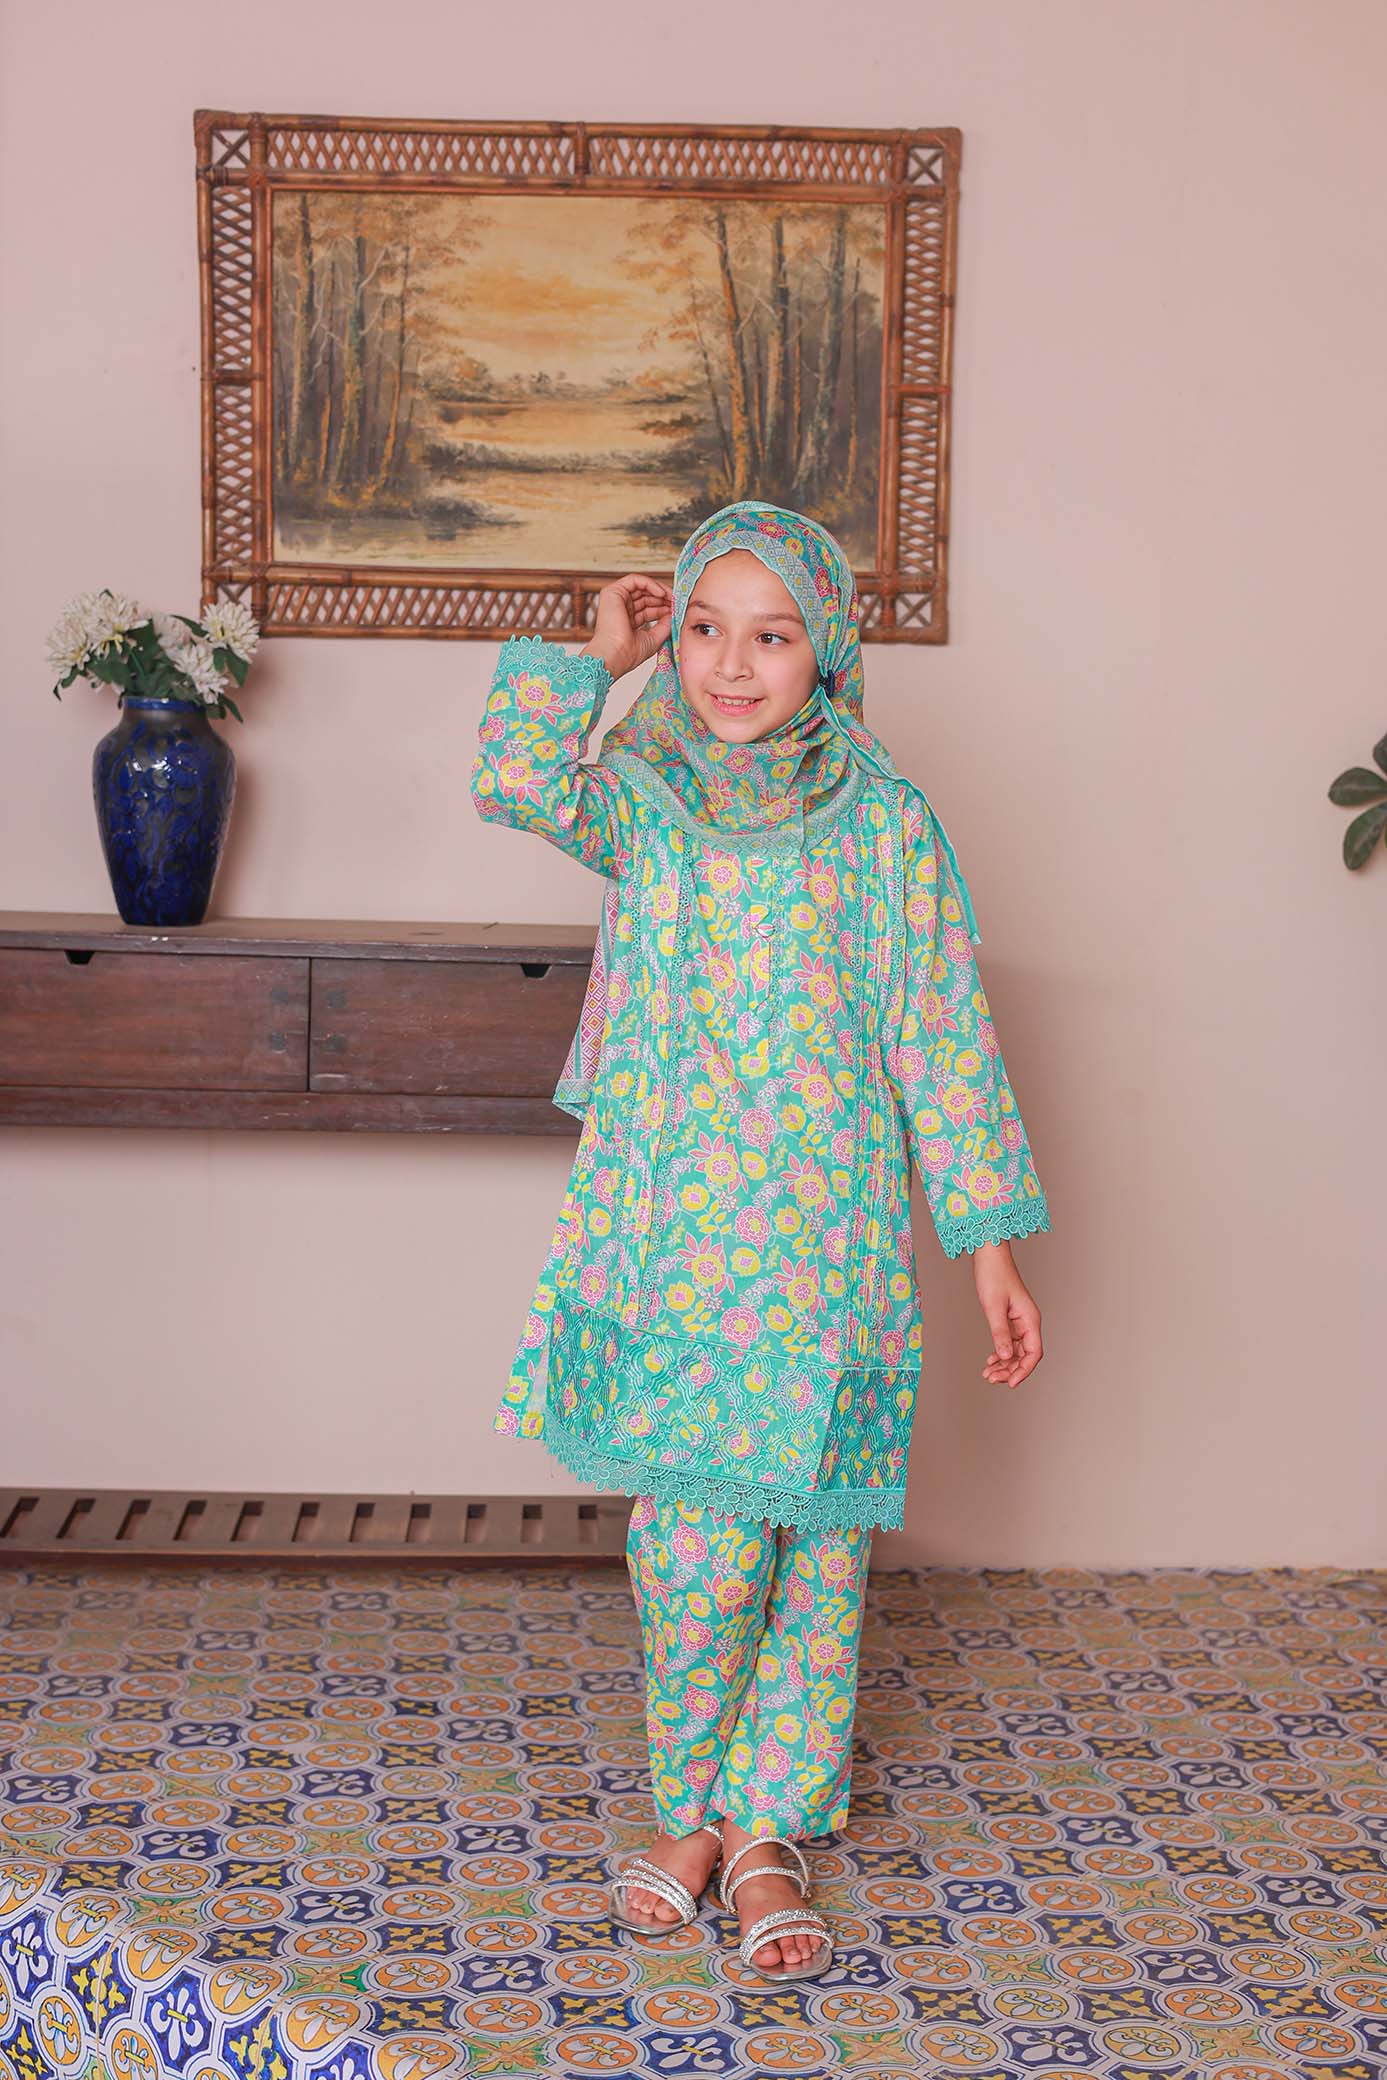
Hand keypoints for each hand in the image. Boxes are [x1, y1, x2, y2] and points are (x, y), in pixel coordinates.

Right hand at [580, 573, 673, 683]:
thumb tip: (674, 613)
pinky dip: (650, 583)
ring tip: (671, 597)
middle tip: (676, 601)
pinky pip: (634, 580)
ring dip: (659, 590)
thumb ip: (665, 624)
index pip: (648, 608)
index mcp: (628, 621)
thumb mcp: (654, 638)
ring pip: (641, 586)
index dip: (663, 607)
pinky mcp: (612, 592)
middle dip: (663, 597)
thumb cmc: (628, 653)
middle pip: (645, 596)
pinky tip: (661, 593)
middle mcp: (621, 610)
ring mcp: (616, 600)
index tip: (676, 609)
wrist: (615, 656)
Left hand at [971, 1240, 1043, 1388]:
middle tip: (992, 1379)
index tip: (1011, 1383)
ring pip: (1016, 1351)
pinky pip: (1009, 1343)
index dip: (1024, 1370)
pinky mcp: (1009, 1320)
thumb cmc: (994, 1276)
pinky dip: (1000, 1353)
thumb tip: (1006, 1356)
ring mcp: (1019, 1322)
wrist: (989, 1257)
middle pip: (1025, 1356)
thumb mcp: (994, 1306)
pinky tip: (991, 1361)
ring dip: (1004, 1364)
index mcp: (1030, 1320)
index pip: (1034, 1353)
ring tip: (988, 1374)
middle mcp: (1027, 1323)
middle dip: (1010, 1370)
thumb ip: (1000, 1333)